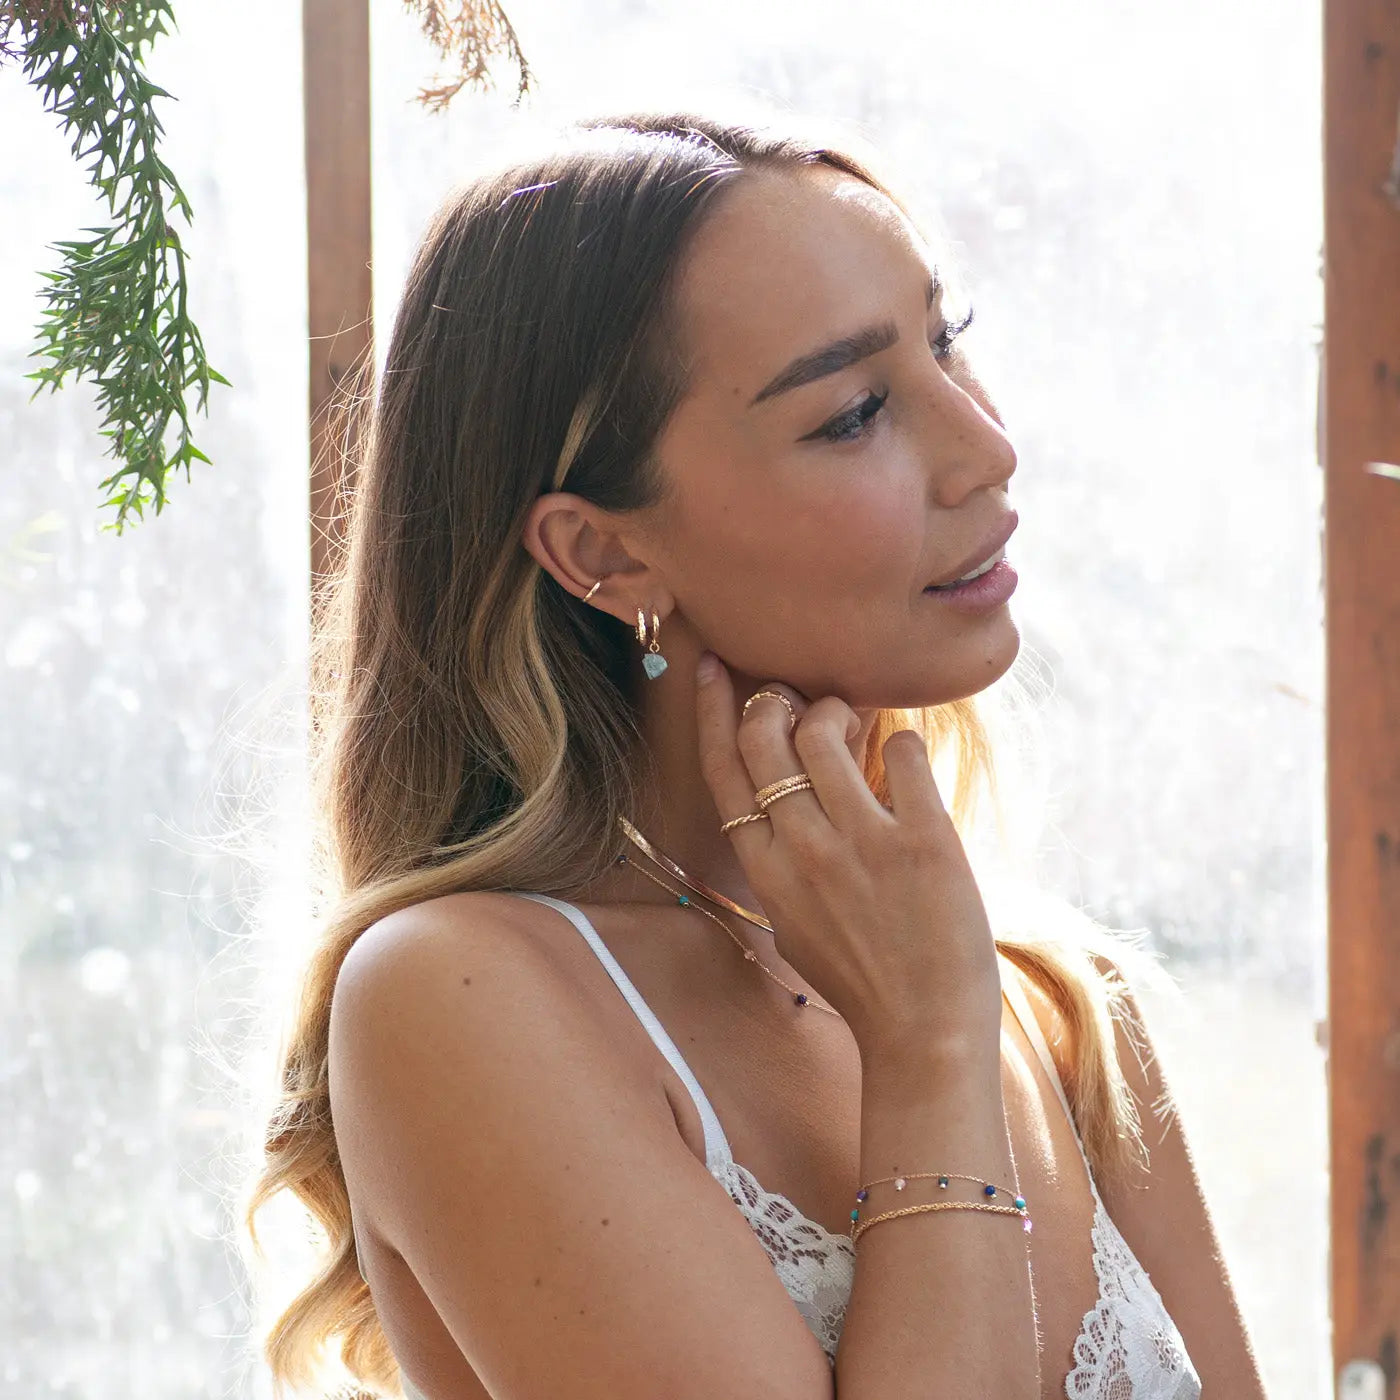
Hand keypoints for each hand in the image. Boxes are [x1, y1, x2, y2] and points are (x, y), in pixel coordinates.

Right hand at [694, 651, 1002, 1062]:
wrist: (924, 1033)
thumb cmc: (861, 978)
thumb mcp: (793, 920)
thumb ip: (782, 855)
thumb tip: (789, 784)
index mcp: (766, 871)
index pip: (723, 770)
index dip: (712, 710)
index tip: (713, 669)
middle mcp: (804, 851)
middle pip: (765, 737)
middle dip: (777, 700)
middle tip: (802, 702)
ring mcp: (862, 844)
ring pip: (825, 730)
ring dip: (838, 711)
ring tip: (857, 725)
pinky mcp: (923, 842)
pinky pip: (902, 752)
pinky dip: (902, 743)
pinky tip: (904, 761)